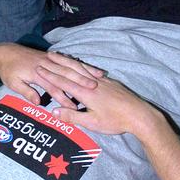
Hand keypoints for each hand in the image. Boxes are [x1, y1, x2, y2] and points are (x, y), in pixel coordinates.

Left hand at [0, 44, 102, 104]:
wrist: (5, 52)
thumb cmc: (9, 71)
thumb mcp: (13, 83)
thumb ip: (27, 92)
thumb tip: (38, 103)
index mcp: (37, 73)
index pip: (54, 88)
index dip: (64, 98)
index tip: (75, 107)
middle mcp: (46, 64)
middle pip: (67, 74)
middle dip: (81, 81)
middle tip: (94, 89)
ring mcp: (50, 59)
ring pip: (71, 65)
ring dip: (85, 71)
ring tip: (98, 77)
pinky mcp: (51, 56)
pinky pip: (68, 60)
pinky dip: (80, 64)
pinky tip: (89, 68)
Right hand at [37, 69, 164, 137]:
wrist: (139, 114)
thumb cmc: (115, 121)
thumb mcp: (92, 123)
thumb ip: (72, 116)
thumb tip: (54, 111)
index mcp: (86, 93)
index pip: (64, 82)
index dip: (51, 76)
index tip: (40, 68)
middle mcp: (93, 83)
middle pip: (72, 72)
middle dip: (57, 65)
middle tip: (46, 57)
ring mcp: (103, 81)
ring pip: (82, 69)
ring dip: (69, 63)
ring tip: (60, 57)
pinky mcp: (111, 82)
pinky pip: (92, 71)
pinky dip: (82, 67)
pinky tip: (82, 66)